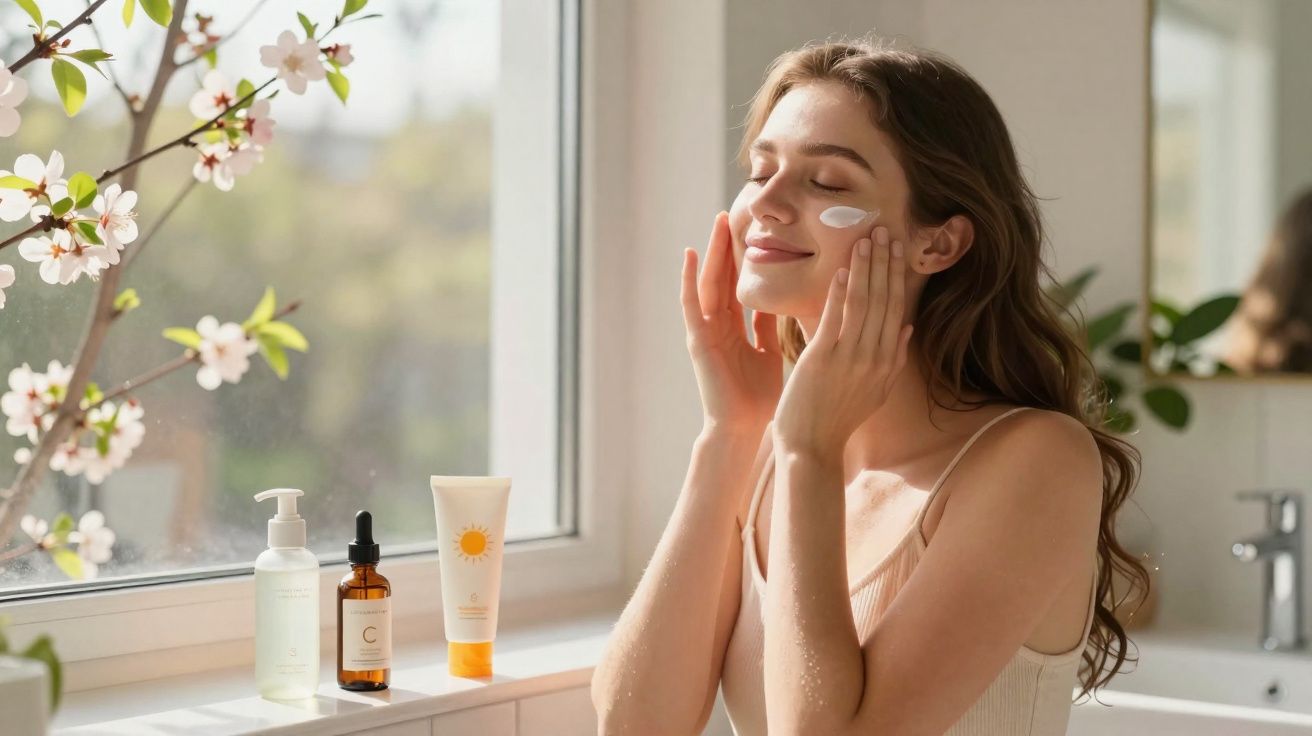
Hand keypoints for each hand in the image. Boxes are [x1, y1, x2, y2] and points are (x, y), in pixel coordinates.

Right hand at [680, 211, 783, 432]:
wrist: (745, 429)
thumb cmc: (760, 398)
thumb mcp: (770, 352)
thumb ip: (769, 326)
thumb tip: (782, 299)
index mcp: (736, 329)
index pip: (739, 284)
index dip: (744, 258)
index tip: (753, 229)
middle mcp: (718, 326)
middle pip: (722, 277)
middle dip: (726, 246)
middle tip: (731, 212)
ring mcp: (705, 331)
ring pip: (708, 282)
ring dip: (711, 252)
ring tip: (716, 222)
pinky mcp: (697, 340)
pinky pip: (690, 304)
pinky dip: (687, 279)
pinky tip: (689, 254)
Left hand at [772, 225, 913, 457]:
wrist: (812, 447)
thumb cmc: (837, 419)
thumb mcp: (875, 391)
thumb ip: (893, 359)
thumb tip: (908, 327)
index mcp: (887, 363)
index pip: (897, 310)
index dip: (898, 277)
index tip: (898, 249)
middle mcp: (875, 358)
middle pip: (885, 301)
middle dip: (886, 263)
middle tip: (886, 230)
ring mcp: (851, 358)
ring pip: (864, 304)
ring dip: (866, 268)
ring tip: (866, 238)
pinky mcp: (824, 359)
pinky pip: (836, 319)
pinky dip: (841, 292)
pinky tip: (843, 269)